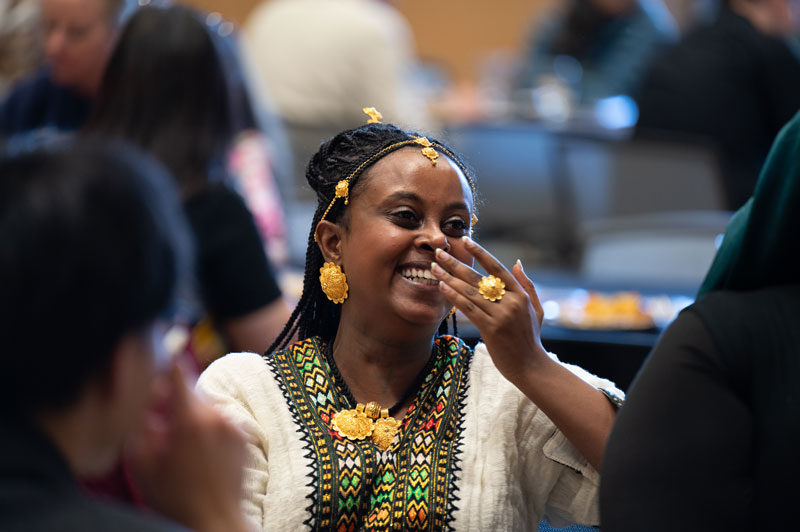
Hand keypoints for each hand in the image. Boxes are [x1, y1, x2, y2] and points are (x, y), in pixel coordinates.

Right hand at [127, 362, 248, 531]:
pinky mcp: (245, 435)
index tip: (157, 361)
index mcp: (190, 420)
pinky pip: (220, 419)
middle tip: (160, 420)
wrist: (215, 519)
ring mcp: (234, 425)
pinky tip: (198, 451)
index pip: (178, 372)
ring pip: (206, 405)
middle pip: (191, 389)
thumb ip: (140, 424)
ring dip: (192, 414)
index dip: (165, 365)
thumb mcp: (143, 463)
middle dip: (174, 399)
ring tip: (179, 442)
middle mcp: (216, 416)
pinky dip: (208, 426)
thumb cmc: (176, 498)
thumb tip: (146, 400)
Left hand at [430, 236, 547, 381]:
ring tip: (434, 268)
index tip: (466, 240)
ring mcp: (501, 315)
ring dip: (449, 278)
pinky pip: (469, 309)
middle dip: (456, 263)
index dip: (481, 253)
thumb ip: (527, 284)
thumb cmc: (530, 338)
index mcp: (520, 294)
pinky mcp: (491, 329)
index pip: (497, 267)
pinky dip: (454, 297)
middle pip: (478, 277)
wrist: (530, 366)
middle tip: (439, 252)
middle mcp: (511, 302)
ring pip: (470, 292)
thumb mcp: (535, 309)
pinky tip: (442, 287)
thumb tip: (517, 262)